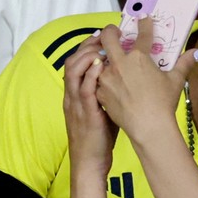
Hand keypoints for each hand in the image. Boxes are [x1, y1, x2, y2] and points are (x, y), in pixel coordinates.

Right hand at [63, 31, 116, 174]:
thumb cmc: (98, 138)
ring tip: (101, 45)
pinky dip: (90, 74)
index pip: (75, 63)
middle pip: (72, 61)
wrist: (89, 162)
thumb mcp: (101, 110)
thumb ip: (108, 94)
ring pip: (73, 71)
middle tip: (102, 36)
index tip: (100, 36)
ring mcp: (76, 103)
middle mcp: (72, 95)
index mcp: (75, 94)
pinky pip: (83, 89)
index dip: (85, 47)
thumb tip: (126, 79)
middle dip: (86, 45)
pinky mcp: (85, 112)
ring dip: (86, 54)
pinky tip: (100, 64)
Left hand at [95, 17, 197, 139]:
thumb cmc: (163, 103)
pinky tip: (108, 82)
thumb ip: (184, 63)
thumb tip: (197, 52)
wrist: (148, 127)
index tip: (143, 18)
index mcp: (139, 58)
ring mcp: (107, 77)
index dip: (144, 24)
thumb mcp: (175, 81)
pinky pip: (97, 79)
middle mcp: (120, 64)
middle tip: (115, 32)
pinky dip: (101, 78)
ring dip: (104, 57)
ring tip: (109, 59)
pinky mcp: (100, 91)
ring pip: (99, 59)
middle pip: (108, 38)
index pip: (142, 34)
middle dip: (110, 31)